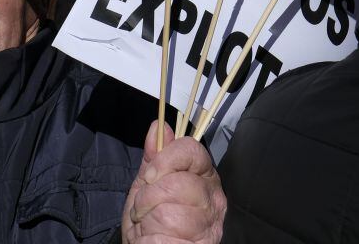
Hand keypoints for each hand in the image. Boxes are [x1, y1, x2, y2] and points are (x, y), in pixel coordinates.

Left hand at [122, 121, 226, 243]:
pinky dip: (150, 238)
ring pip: (169, 213)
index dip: (166, 158)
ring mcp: (210, 225)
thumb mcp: (147, 185)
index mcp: (202, 176)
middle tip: (145, 208)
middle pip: (178, 183)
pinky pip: (166, 236)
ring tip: (150, 226)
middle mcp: (213, 199)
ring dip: (148, 221)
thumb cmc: (150, 220)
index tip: (151, 175)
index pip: (192, 150)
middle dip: (149, 197)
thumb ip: (154, 158)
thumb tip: (159, 126)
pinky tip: (156, 239)